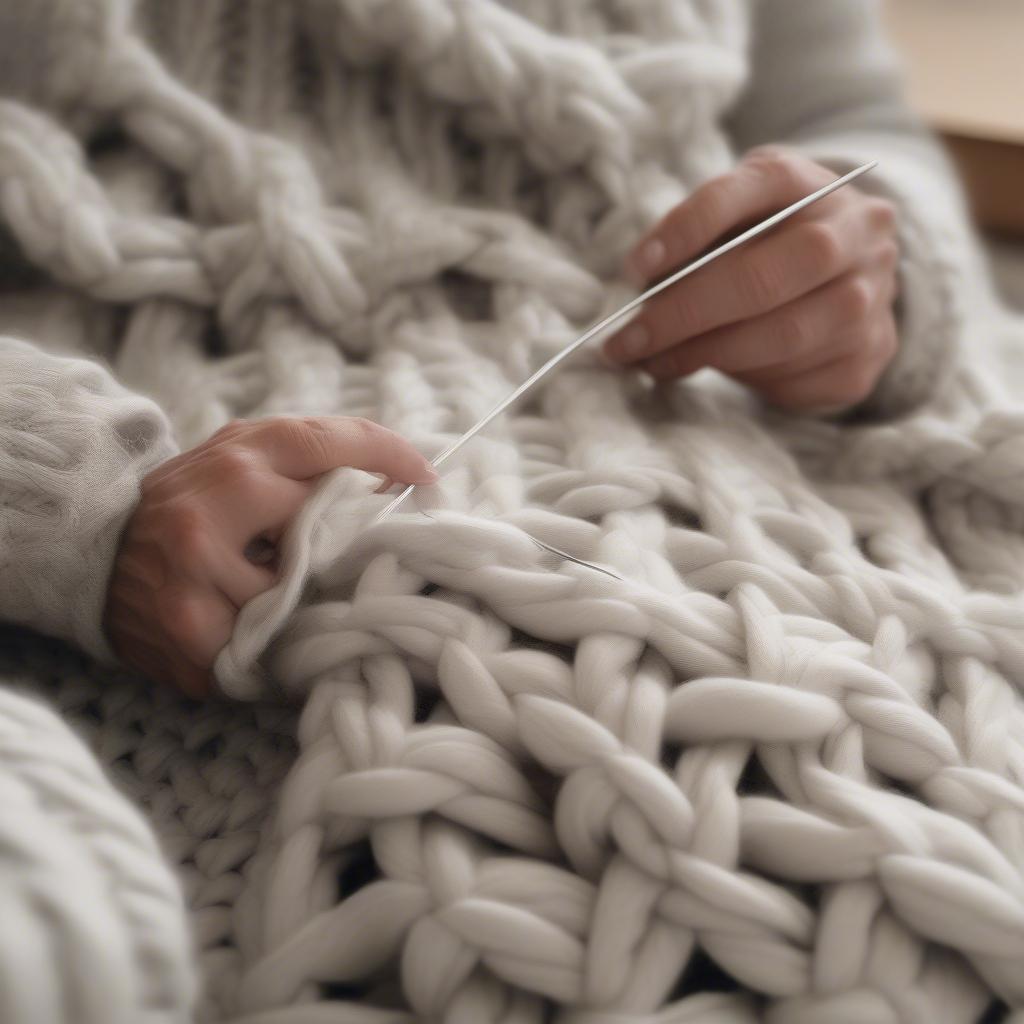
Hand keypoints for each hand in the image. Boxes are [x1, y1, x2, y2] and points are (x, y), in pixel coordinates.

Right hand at [103, 416, 436, 697]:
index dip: (391, 456)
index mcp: (236, 456)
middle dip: (346, 550)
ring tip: (285, 600)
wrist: (91, 553)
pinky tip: (265, 637)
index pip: (331, 444)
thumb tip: (392, 483)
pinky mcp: (192, 634)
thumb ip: (304, 463)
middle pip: (330, 534)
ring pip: (304, 598)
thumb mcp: (240, 460)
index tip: (427, 478)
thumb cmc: (189, 506)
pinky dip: (280, 647)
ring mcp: (199, 574)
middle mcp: (216, 507)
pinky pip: (269, 649)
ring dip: (310, 604)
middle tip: (354, 560)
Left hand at [602, 146, 900, 412]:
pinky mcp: (870, 354)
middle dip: (684, 314)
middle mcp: (854, 233)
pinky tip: (711, 372)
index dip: (685, 230)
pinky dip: (745, 381)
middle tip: (628, 340)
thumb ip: (692, 241)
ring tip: (653, 362)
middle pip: (764, 277)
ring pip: (781, 336)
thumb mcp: (733, 216)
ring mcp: (873, 295)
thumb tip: (641, 293)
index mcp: (807, 183)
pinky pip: (798, 380)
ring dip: (705, 355)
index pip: (744, 193)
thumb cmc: (768, 240)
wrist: (851, 269)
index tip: (635, 268)